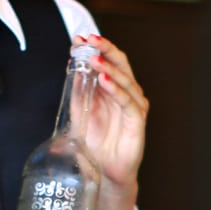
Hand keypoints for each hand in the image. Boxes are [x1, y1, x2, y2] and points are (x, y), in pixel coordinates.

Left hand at [78, 35, 146, 209]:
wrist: (102, 171)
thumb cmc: (95, 142)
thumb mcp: (80, 111)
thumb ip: (79, 90)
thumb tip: (73, 64)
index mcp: (114, 87)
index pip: (109, 60)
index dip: (97, 47)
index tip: (80, 38)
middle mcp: (127, 93)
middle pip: (121, 63)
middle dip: (105, 49)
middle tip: (90, 40)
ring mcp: (134, 106)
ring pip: (126, 80)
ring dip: (109, 68)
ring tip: (94, 60)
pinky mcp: (137, 122)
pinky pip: (129, 102)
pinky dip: (117, 89)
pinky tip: (105, 81)